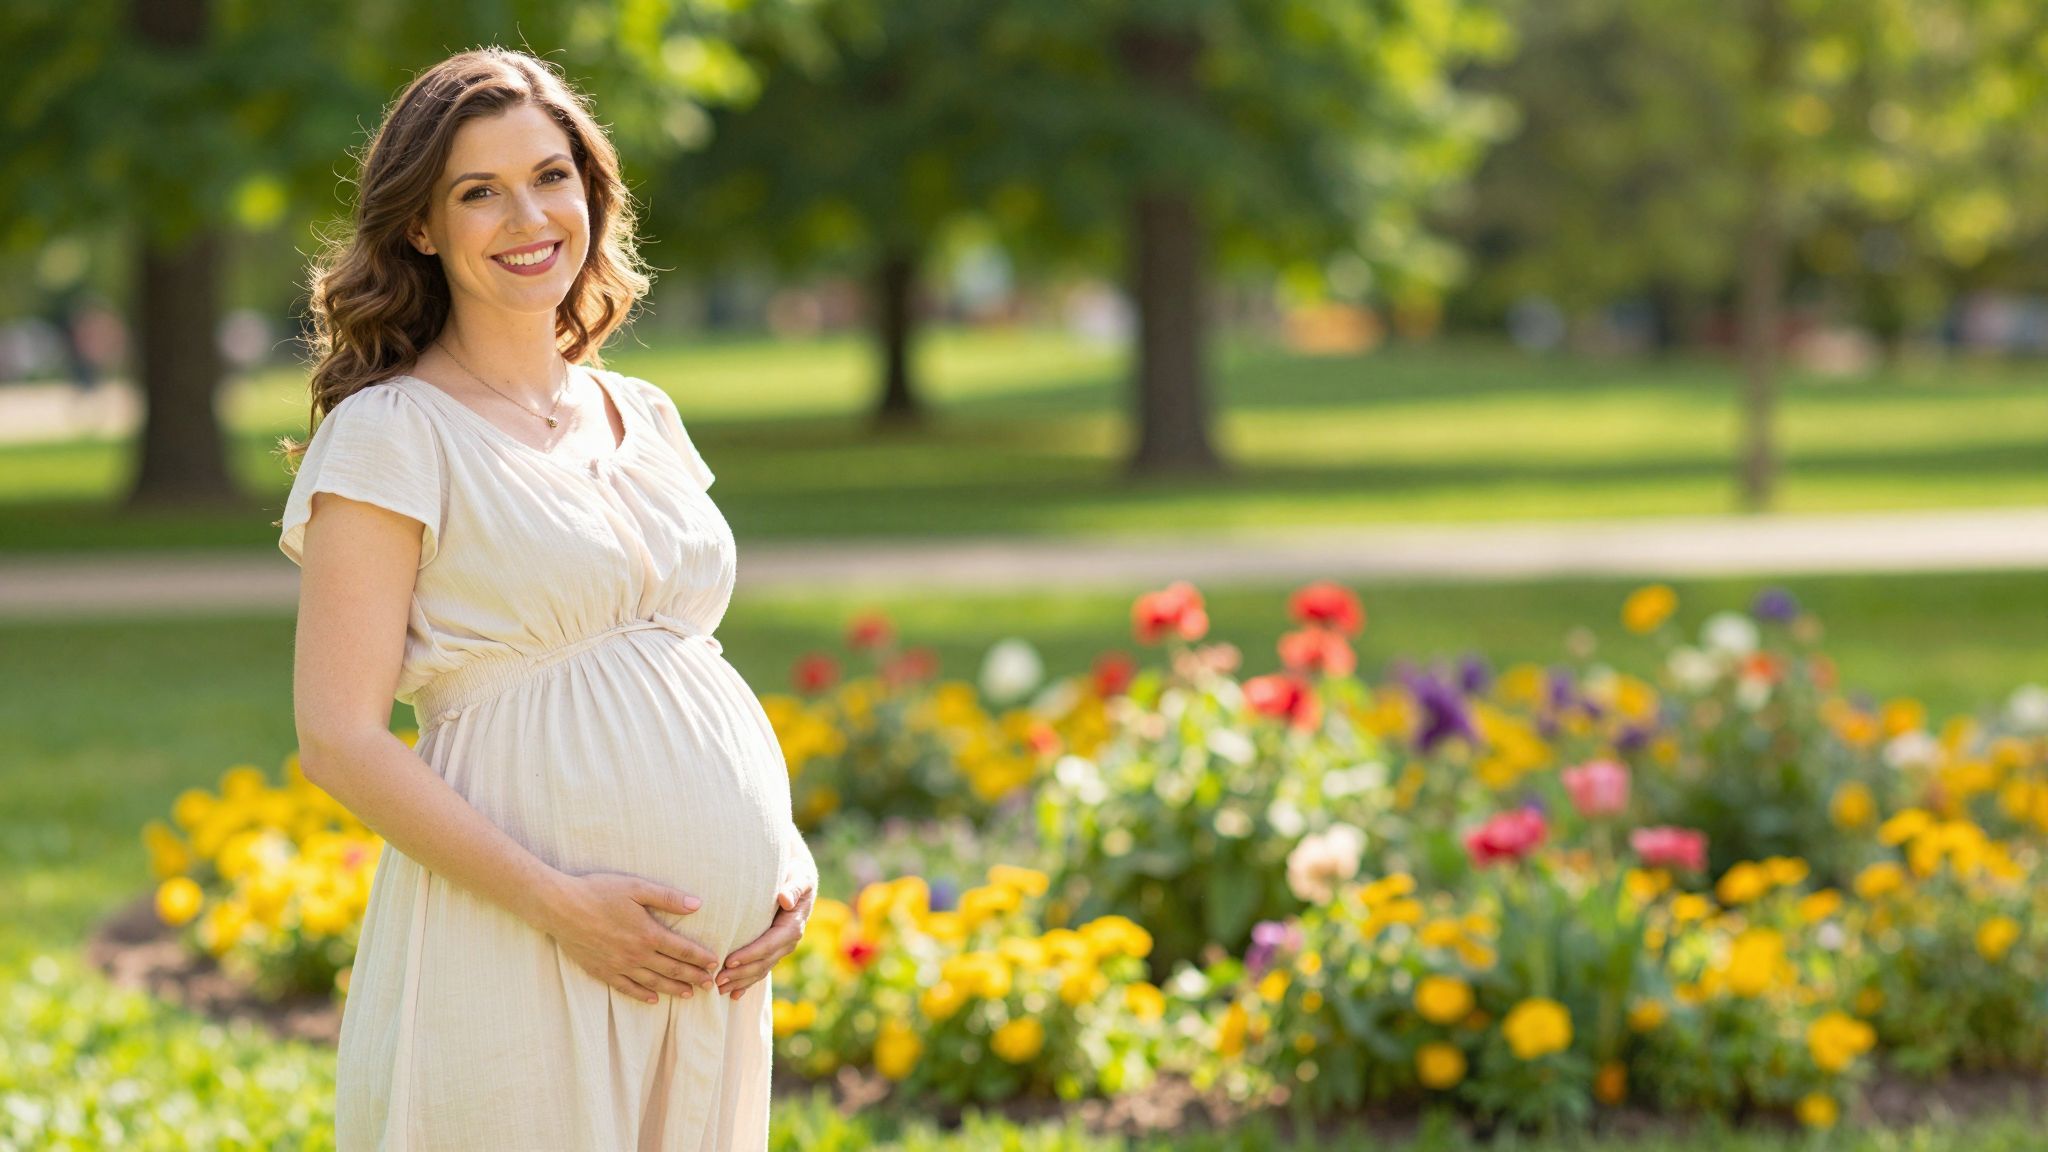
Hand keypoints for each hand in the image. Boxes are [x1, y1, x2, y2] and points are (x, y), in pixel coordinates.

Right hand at [541, 871, 719, 1004]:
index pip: (682, 950)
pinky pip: (627, 988)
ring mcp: (619, 966)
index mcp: (648, 933)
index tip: (714, 964)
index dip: (700, 958)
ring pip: (653, 982)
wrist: (560, 907)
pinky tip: (653, 999)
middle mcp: (636, 954)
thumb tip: (697, 904)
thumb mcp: (636, 887)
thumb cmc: (598, 892)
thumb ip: (667, 898)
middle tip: (709, 985)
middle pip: (671, 969)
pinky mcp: (602, 971)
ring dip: (673, 989)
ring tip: (689, 994)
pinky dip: (642, 995)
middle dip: (693, 977)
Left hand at [715, 882, 813, 999]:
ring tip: (719, 989)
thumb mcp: (800, 876)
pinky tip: (733, 995)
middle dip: (741, 973)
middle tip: (718, 980)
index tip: (730, 960)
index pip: (769, 945)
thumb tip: (785, 899)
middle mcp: (788, 941)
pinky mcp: (773, 950)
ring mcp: (781, 948)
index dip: (750, 954)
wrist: (800, 879)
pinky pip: (760, 969)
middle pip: (763, 962)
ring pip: (760, 970)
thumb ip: (794, 887)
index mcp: (793, 926)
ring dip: (741, 981)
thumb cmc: (797, 874)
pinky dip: (747, 983)